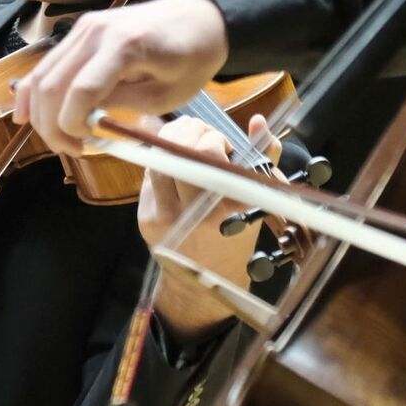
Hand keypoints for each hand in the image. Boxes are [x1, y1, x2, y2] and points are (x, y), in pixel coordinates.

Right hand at [11, 0, 228, 154]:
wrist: (200, 17)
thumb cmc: (192, 58)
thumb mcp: (166, 95)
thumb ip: (121, 107)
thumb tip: (85, 123)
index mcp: (124, 46)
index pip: (80, 91)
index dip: (72, 126)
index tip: (85, 146)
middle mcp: (95, 32)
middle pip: (52, 84)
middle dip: (52, 125)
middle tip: (70, 150)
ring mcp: (83, 28)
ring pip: (41, 75)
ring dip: (40, 113)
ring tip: (59, 138)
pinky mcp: (80, 30)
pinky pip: (47, 64)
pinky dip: (33, 91)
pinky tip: (26, 115)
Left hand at [139, 114, 277, 342]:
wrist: (204, 284)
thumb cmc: (238, 239)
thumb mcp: (257, 203)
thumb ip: (262, 158)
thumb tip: (260, 121)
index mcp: (223, 210)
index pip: (206, 154)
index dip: (213, 139)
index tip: (225, 146)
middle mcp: (189, 213)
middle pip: (177, 150)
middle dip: (192, 131)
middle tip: (205, 138)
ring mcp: (161, 215)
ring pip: (158, 156)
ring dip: (173, 139)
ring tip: (189, 143)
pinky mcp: (144, 215)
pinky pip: (149, 173)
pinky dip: (162, 159)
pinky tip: (176, 161)